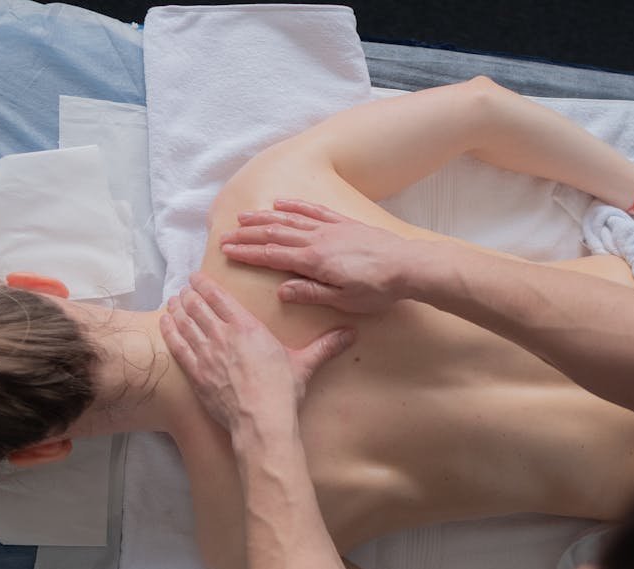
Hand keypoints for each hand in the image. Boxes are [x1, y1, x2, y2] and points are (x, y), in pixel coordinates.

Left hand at [159, 273, 355, 432]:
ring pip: (186, 324)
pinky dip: (170, 332)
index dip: (206, 286)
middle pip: (199, 308)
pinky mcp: (196, 374)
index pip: (221, 299)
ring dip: (178, 310)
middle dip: (190, 295)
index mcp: (248, 328)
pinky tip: (165, 324)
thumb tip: (350, 334)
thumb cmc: (283, 392)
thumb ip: (325, 346)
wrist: (261, 421)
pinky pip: (178, 347)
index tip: (197, 278)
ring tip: (173, 301)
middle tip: (184, 289)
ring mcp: (207, 355)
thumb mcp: (305, 365)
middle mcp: (223, 336)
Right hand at [219, 200, 414, 312]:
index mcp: (314, 261)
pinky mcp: (343, 222)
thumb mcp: (344, 300)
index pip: (272, 256)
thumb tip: (282, 291)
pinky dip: (294, 206)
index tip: (227, 251)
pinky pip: (313, 210)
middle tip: (225, 236)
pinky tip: (281, 204)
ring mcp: (330, 228)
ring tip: (244, 218)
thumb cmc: (378, 288)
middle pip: (275, 235)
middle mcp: (318, 240)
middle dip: (247, 236)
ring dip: (264, 218)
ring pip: (289, 220)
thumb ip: (311, 293)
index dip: (248, 253)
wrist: (408, 266)